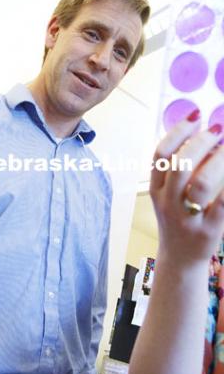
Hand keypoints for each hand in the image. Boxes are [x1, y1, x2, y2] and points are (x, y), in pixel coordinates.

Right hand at [150, 115, 223, 266]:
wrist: (180, 257)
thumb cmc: (179, 219)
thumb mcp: (169, 195)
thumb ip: (181, 169)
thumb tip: (207, 139)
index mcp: (156, 189)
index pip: (160, 155)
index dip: (178, 131)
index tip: (196, 115)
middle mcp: (167, 202)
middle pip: (179, 166)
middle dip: (200, 142)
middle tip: (218, 129)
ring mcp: (187, 217)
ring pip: (200, 183)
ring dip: (218, 161)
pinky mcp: (208, 230)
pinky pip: (223, 204)